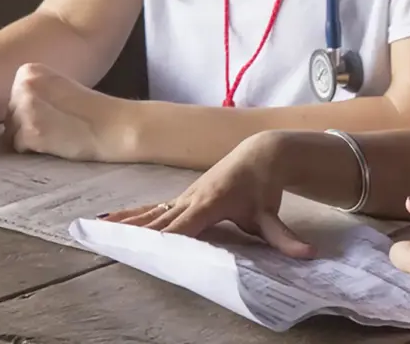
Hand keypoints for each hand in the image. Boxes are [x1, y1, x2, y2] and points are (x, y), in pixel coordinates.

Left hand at [5, 63, 132, 162]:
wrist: (114, 126)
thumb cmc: (90, 111)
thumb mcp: (57, 88)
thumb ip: (34, 93)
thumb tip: (10, 112)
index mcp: (28, 70)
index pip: (13, 98)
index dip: (32, 111)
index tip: (56, 111)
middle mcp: (24, 85)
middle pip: (9, 115)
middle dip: (28, 125)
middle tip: (58, 125)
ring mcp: (26, 108)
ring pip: (11, 133)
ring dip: (30, 138)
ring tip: (57, 134)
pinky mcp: (30, 132)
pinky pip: (18, 147)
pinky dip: (34, 150)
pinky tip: (55, 143)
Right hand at [102, 131, 314, 258]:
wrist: (261, 154)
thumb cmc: (263, 187)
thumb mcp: (272, 214)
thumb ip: (285, 238)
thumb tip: (309, 256)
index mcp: (211, 203)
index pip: (186, 225)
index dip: (168, 237)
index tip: (150, 247)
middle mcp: (192, 199)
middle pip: (161, 219)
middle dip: (138, 232)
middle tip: (112, 243)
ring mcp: (185, 197)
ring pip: (152, 212)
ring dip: (127, 222)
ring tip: (100, 228)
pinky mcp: (183, 197)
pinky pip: (154, 208)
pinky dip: (132, 214)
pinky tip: (111, 219)